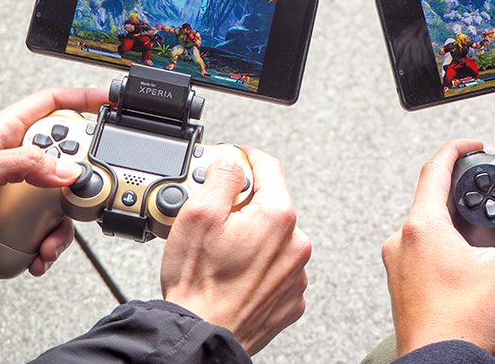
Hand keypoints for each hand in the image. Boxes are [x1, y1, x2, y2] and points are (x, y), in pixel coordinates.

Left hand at [0, 87, 108, 274]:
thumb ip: (27, 164)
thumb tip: (68, 169)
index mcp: (5, 135)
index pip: (51, 104)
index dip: (82, 98)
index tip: (110, 102)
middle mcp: (16, 160)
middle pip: (68, 156)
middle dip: (78, 180)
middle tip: (80, 192)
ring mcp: (19, 191)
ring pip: (62, 199)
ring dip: (62, 225)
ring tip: (47, 239)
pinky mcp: (19, 219)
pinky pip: (49, 227)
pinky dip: (49, 244)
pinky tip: (37, 253)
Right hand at [161, 146, 311, 354]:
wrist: (201, 336)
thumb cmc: (198, 284)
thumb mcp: (198, 213)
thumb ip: (221, 176)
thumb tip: (233, 159)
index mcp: (278, 216)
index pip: (269, 166)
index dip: (245, 158)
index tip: (233, 159)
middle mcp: (296, 243)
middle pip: (270, 203)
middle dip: (243, 203)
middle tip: (214, 215)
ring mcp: (296, 273)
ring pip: (273, 237)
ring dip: (251, 235)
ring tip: (220, 251)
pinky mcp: (290, 296)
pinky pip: (276, 267)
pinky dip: (257, 264)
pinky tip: (234, 272)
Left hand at [382, 139, 494, 358]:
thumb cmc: (461, 327)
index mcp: (421, 227)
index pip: (435, 169)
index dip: (457, 150)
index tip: (474, 145)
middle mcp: (403, 241)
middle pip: (434, 199)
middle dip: (468, 196)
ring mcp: (402, 264)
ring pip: (432, 227)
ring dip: (462, 224)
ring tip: (494, 237)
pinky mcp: (406, 284)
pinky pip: (427, 251)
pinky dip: (452, 247)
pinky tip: (477, 264)